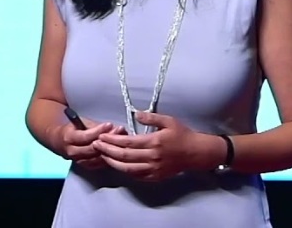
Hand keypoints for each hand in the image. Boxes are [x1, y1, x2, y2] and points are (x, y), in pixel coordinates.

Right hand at [57, 119, 125, 169]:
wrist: (60, 142)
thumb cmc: (72, 130)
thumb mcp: (80, 123)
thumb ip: (94, 127)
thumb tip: (109, 127)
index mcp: (68, 138)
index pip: (85, 136)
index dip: (98, 131)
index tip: (109, 125)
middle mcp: (72, 152)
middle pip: (92, 148)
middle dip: (107, 139)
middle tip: (119, 131)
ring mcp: (79, 161)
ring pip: (97, 157)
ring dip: (111, 149)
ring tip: (122, 140)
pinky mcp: (85, 166)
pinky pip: (99, 164)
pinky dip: (108, 157)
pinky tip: (117, 150)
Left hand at [92, 111, 218, 181]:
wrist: (196, 153)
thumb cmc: (183, 135)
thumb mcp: (169, 120)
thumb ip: (151, 117)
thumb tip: (136, 114)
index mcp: (154, 142)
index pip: (127, 142)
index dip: (112, 140)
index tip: (102, 136)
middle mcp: (152, 157)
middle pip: (123, 156)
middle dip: (107, 150)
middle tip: (95, 145)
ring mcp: (153, 169)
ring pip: (127, 168)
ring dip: (112, 162)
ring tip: (102, 155)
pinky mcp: (155, 177)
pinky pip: (136, 176)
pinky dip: (124, 171)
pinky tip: (117, 165)